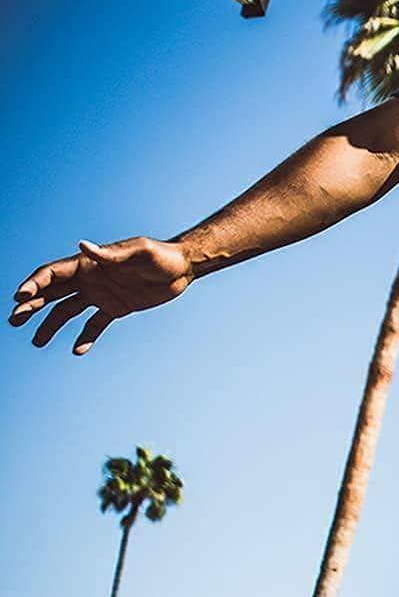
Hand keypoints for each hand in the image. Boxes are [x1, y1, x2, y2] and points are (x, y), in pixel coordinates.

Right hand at [9, 236, 194, 354]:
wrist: (183, 268)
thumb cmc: (160, 255)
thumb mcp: (138, 252)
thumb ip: (110, 253)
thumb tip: (83, 246)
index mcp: (89, 263)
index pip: (53, 274)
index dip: (34, 284)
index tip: (19, 299)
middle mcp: (90, 279)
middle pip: (52, 293)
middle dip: (31, 305)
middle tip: (14, 320)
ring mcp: (101, 294)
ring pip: (68, 311)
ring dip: (51, 325)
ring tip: (36, 342)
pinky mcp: (116, 308)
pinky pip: (95, 324)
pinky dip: (86, 337)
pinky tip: (77, 350)